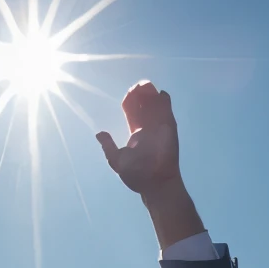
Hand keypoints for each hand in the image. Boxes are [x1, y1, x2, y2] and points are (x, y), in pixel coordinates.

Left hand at [95, 81, 179, 196]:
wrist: (153, 184)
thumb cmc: (136, 175)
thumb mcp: (116, 160)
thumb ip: (108, 146)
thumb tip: (99, 133)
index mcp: (136, 133)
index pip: (132, 111)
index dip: (130, 101)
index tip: (128, 94)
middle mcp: (148, 128)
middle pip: (144, 105)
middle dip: (140, 94)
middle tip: (137, 86)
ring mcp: (159, 128)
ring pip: (155, 106)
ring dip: (152, 94)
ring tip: (145, 84)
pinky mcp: (169, 130)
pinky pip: (168, 113)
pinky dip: (165, 103)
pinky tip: (161, 94)